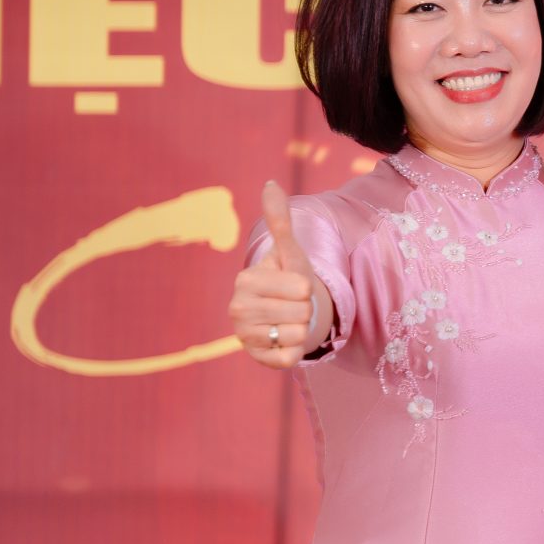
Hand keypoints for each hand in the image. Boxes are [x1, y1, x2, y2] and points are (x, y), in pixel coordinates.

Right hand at [230, 180, 330, 368]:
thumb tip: (271, 184)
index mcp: (245, 280)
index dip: (306, 286)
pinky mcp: (257, 359)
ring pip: (300, 334)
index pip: (301, 286)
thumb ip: (280, 221)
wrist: (287, 315)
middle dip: (306, 308)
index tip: (294, 286)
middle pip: (302, 312)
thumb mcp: (289, 251)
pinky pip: (292, 357)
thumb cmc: (289, 281)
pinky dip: (298, 349)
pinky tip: (286, 340)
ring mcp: (245, 336)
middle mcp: (237, 309)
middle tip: (294, 305)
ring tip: (291, 321)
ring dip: (304, 328)